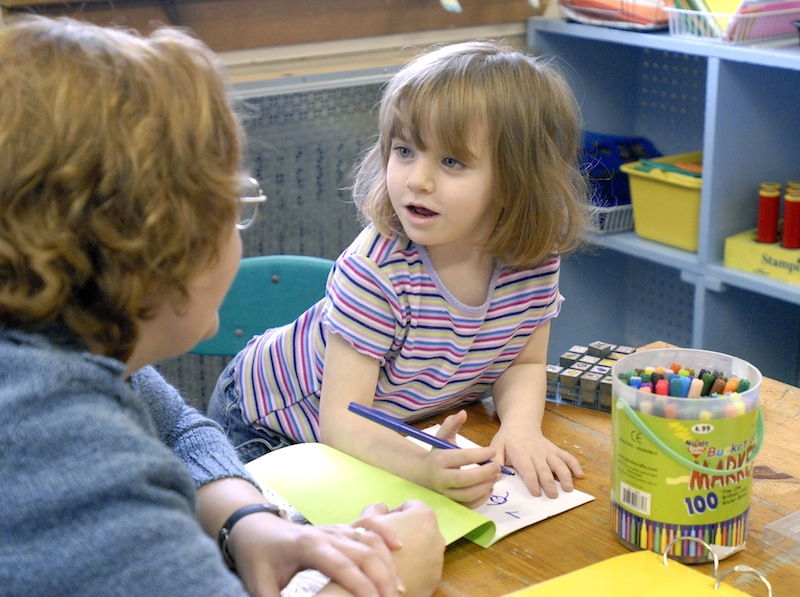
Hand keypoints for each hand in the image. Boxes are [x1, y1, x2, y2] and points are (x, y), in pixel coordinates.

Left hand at [231, 508, 400, 596]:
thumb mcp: (258, 584)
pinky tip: (398, 547)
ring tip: (398, 589)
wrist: (252, 525)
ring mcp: (334, 528)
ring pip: (370, 540)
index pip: (341, 565)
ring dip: (387, 563)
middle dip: (382, 579)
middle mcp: (325, 533)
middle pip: (363, 552)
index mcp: (306, 546)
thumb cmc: (256, 555)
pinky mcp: (340, 528)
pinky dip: (385, 533)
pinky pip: (368, 526)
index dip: (360, 585)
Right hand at [357, 501, 444, 596]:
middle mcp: (438, 536)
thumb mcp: (367, 521)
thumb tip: (383, 507)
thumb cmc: (371, 549)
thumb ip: (377, 509)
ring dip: (411, 550)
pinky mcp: (435, 579)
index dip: (394, 513)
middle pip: (420, 528)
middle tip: (386, 541)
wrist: (377, 588)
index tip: (384, 523)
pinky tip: (398, 572)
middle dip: (405, 532)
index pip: (410, 506)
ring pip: (424, 548)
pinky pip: (425, 568)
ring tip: (392, 559)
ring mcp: (438, 560)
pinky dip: (414, 568)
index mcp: (424, 516)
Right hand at [423, 410, 500, 508]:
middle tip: (498, 467)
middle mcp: (441, 478)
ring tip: (496, 477)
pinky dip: (481, 499)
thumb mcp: (442, 437)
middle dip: (484, 473)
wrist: (424, 474)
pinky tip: (489, 488)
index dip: (480, 455)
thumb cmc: (438, 453)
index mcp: (439, 460)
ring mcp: (445, 493)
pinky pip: (468, 505)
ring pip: (467, 495)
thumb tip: (463, 413)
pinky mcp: (451, 503)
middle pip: (465, 479)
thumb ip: (452, 424)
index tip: (492, 452)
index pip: (462, 457)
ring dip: (485, 486)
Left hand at [491, 428, 583, 498]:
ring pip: (558, 463)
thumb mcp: (496, 446)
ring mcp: (547, 451)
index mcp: (521, 454)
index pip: (527, 469)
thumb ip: (496, 460)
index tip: (536, 492)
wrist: (521, 423)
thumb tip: (495, 473)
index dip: (532, 481)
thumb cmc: (507, 438)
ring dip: (564, 476)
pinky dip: (574, 465)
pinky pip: (566, 456)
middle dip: (549, 483)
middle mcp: (536, 453)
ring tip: (569, 488)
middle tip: (553, 496)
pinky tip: (580, 475)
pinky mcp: (555, 450)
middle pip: (544, 469)